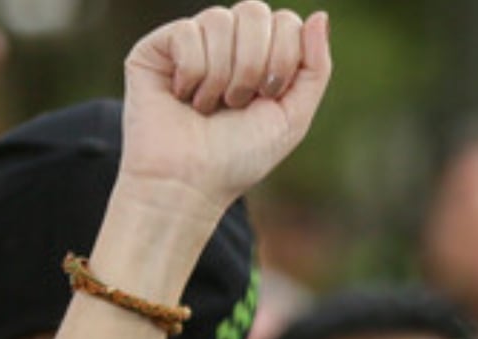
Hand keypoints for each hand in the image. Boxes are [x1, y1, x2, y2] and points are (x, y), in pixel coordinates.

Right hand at [118, 3, 331, 224]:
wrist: (191, 182)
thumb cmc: (240, 156)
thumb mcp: (293, 116)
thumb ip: (315, 67)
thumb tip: (320, 15)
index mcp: (262, 55)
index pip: (286, 21)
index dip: (283, 57)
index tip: (269, 95)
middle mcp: (227, 42)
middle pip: (256, 11)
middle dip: (254, 64)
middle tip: (239, 102)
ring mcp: (192, 40)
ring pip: (220, 19)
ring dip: (223, 75)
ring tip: (210, 106)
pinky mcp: (158, 46)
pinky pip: (187, 32)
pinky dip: (193, 73)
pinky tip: (183, 97)